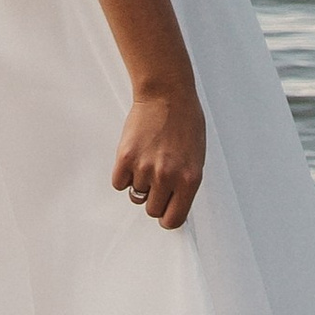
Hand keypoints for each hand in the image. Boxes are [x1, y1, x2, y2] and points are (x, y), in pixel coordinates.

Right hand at [113, 81, 205, 230]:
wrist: (166, 94)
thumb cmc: (185, 121)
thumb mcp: (196, 157)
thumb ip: (185, 183)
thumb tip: (174, 205)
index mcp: (190, 179)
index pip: (174, 219)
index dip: (167, 217)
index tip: (165, 212)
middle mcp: (167, 177)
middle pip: (152, 210)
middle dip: (154, 198)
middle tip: (156, 179)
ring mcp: (145, 168)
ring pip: (135, 195)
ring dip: (139, 183)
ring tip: (148, 159)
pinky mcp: (125, 158)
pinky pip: (119, 183)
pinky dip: (124, 175)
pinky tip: (134, 157)